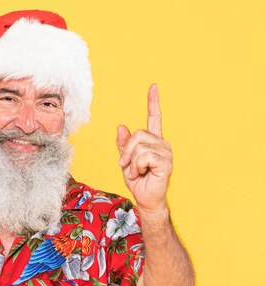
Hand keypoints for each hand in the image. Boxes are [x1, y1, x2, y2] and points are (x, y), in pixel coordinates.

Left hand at [116, 83, 171, 212]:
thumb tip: (120, 126)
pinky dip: (138, 166)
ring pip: (139, 146)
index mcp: (152, 140)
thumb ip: (124, 144)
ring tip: (138, 171)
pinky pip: (144, 156)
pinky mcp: (166, 162)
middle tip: (127, 165)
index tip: (153, 86)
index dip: (153, 102)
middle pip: (138, 134)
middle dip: (127, 151)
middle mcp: (161, 143)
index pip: (153, 117)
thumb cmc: (138, 181)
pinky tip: (144, 173)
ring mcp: (165, 152)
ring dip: (132, 161)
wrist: (145, 199)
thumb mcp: (125, 160)